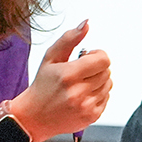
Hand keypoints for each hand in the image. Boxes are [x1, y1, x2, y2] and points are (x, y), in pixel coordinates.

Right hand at [14, 21, 110, 137]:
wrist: (33, 118)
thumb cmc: (42, 85)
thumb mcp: (50, 58)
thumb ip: (69, 38)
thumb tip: (86, 23)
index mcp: (68, 75)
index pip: (103, 59)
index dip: (97, 55)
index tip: (86, 57)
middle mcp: (78, 92)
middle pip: (107, 71)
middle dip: (96, 67)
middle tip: (80, 72)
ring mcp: (86, 107)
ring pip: (108, 84)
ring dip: (98, 81)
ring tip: (80, 84)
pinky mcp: (91, 117)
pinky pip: (106, 98)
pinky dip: (98, 94)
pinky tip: (82, 96)